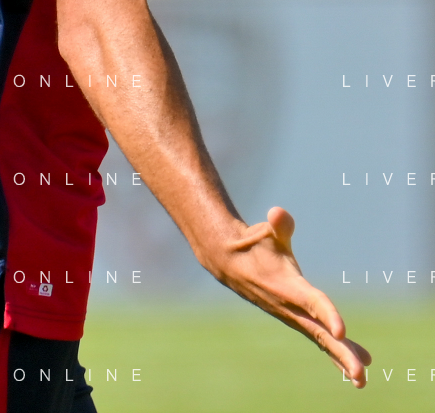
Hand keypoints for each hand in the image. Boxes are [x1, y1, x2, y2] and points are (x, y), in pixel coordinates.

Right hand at [214, 207, 370, 387]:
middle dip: (341, 353)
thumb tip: (278, 213)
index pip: (312, 302)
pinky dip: (336, 352)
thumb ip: (279, 225)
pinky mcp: (296, 318)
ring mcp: (294, 316)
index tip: (342, 331)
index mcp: (289, 287)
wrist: (230, 263)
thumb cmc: (254, 244)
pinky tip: (355, 365)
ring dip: (342, 358)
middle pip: (320, 333)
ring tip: (362, 380)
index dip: (328, 314)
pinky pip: (318, 338)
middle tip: (361, 374)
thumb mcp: (266, 232)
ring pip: (321, 340)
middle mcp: (292, 307)